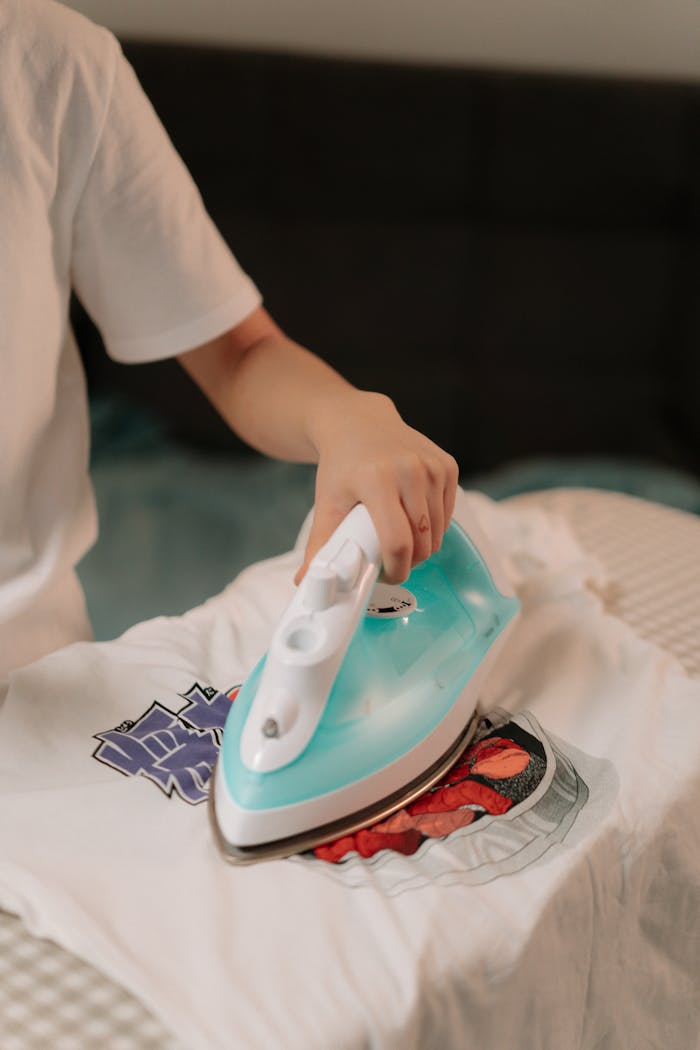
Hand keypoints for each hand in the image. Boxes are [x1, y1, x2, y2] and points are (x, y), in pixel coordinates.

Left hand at [296, 391, 458, 584]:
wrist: (360, 422)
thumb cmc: (342, 465)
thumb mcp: (326, 502)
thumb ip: (319, 545)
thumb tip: (304, 582)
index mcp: (376, 479)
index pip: (398, 541)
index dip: (396, 569)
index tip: (388, 576)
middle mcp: (409, 469)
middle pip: (422, 541)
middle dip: (409, 561)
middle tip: (391, 559)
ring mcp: (432, 466)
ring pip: (438, 531)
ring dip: (424, 545)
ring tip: (400, 539)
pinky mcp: (447, 465)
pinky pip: (448, 513)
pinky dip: (434, 525)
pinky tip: (414, 517)